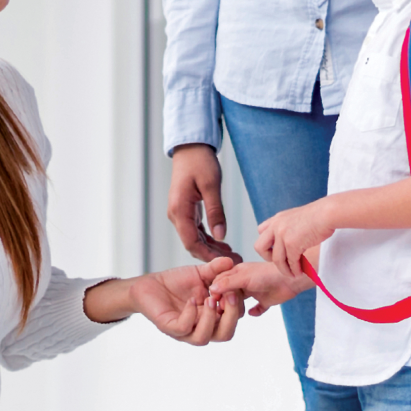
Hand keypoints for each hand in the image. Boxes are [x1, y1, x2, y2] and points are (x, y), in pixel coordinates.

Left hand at [129, 258, 240, 344]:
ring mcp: (185, 329)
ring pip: (203, 338)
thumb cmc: (177, 282)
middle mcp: (201, 325)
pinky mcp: (169, 327)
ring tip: (210, 298)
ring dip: (210, 318)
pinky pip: (183, 328)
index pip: (235, 318)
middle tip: (230, 295)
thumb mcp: (201, 273)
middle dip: (231, 315)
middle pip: (225, 334)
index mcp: (213, 315)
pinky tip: (191, 300)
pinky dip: (190, 314)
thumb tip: (232, 262)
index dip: (239, 303)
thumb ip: (216, 269)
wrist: (151, 285)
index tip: (236, 284)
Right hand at [169, 144, 232, 260]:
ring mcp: (180, 213)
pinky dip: (208, 238)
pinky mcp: (186, 210)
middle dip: (211, 255)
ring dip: (211, 248)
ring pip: (194, 238)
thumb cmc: (200, 162)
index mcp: (179, 210)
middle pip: (192, 243)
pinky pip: (196, 229)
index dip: (207, 255)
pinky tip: (222, 243)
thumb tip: (221, 235)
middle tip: (234, 261)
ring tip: (231, 255)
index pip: (191, 242)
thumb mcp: (211, 184)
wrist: (190, 148)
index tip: (225, 263)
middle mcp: (176, 215)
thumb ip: (216, 210)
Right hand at [209, 261, 309, 317]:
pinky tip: (252, 313)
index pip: (221, 282)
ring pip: (241, 303)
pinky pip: (258, 308)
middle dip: (226, 302)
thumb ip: (228, 283)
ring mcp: (256, 291)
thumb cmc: (267, 274)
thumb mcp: (244, 277)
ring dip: (237, 308)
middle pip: (230, 294)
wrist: (290, 278)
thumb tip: (212, 288)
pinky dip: (255, 311)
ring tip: (234, 314)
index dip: (216, 291)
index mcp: (239, 273)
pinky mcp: (266, 300)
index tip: (212, 302)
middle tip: (223, 311)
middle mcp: (245, 282)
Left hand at [256, 199, 335, 280]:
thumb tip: (288, 243)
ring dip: (285, 270)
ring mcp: (282, 235)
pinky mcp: (292, 244)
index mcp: (277, 218)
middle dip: (268, 257)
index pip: (261, 231)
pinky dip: (295, 270)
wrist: (327, 213)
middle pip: (259, 247)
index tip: (276, 250)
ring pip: (276, 260)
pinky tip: (300, 272)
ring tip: (293, 274)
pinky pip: (290, 262)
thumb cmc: (318, 215)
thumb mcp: (296, 217)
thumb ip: (288, 227)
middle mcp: (276, 226)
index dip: (267, 243)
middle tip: (280, 261)